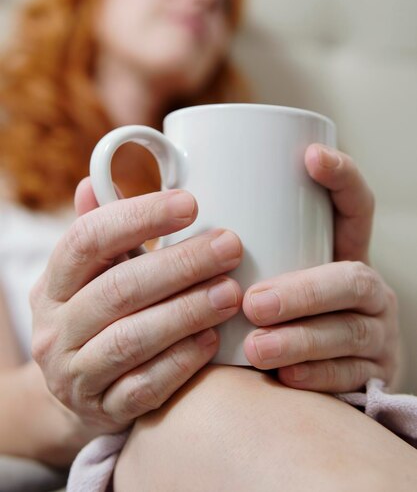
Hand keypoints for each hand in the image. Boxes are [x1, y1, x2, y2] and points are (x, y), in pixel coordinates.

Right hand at [31, 180, 241, 432]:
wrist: (77, 390)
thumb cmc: (98, 314)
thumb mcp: (90, 273)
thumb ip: (100, 230)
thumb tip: (95, 180)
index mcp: (52, 282)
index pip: (87, 239)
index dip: (139, 217)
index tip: (190, 204)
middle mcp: (54, 328)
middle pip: (118, 289)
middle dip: (180, 265)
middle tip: (230, 246)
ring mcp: (73, 374)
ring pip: (131, 340)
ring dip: (187, 312)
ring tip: (231, 292)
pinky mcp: (101, 410)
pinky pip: (144, 388)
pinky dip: (182, 362)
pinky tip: (214, 339)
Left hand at [242, 144, 399, 392]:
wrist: (291, 379)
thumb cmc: (263, 310)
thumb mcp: (262, 269)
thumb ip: (234, 239)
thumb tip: (172, 175)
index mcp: (341, 252)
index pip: (355, 206)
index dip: (342, 177)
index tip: (309, 157)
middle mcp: (366, 288)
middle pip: (352, 278)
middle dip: (304, 291)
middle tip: (253, 302)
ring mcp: (376, 332)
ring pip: (350, 331)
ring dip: (302, 338)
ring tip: (255, 347)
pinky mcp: (374, 375)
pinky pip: (351, 375)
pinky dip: (316, 375)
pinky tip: (286, 377)